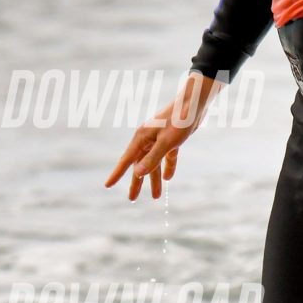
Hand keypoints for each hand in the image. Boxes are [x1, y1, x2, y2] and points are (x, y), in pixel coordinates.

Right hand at [107, 73, 221, 200]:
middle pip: (140, 165)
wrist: (195, 103)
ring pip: (154, 163)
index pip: (126, 160)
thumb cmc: (180, 120)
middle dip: (137, 182)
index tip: (107, 185)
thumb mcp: (167, 142)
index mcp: (142, 138)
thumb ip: (152, 158)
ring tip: (155, 197)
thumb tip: (137, 174)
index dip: (117, 174)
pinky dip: (167, 167)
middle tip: (132, 199)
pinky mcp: (171, 139)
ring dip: (154, 179)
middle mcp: (147, 139)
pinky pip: (166, 156)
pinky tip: (168, 178)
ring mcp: (159, 139)